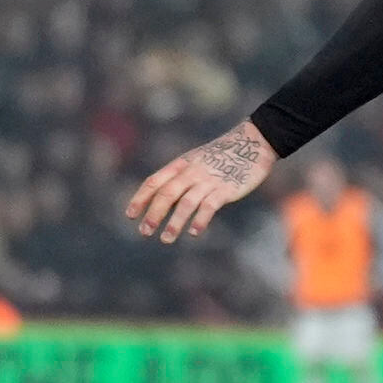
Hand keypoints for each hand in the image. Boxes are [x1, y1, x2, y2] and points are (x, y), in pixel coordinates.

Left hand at [126, 120, 276, 244]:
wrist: (253, 143)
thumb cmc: (221, 157)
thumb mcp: (196, 163)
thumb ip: (180, 180)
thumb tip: (163, 204)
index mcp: (181, 165)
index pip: (155, 181)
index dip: (141, 198)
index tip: (130, 215)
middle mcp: (191, 172)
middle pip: (167, 193)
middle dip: (154, 214)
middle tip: (144, 232)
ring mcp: (209, 180)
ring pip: (186, 202)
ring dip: (174, 222)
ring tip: (166, 239)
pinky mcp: (226, 188)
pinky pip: (209, 205)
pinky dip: (200, 220)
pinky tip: (194, 233)